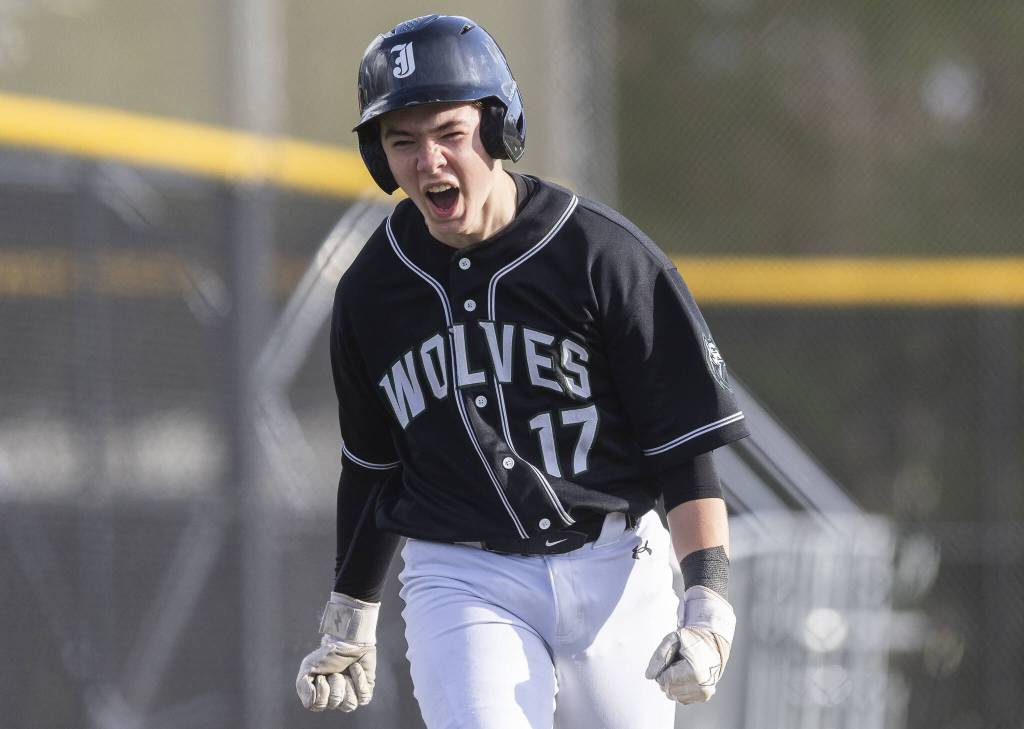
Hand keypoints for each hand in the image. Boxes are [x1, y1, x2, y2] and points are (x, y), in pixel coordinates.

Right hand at [295, 593, 379, 711]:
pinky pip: (364, 697)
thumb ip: (303, 687)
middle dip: (335, 682)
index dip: (320, 688)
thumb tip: (310, 704)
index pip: (317, 706)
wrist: (348, 639)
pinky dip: (359, 679)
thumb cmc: (327, 653)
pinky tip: (355, 668)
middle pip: (334, 703)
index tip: (321, 674)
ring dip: (346, 683)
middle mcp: (334, 700)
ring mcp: (350, 696)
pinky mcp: (365, 691)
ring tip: (345, 671)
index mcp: (319, 697)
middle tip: (335, 671)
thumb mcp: (308, 666)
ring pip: (349, 704)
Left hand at [645, 586, 734, 703]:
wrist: (713, 642)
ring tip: (683, 668)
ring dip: (673, 682)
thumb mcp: (673, 639)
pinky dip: (680, 687)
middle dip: (667, 676)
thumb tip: (649, 676)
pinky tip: (687, 675)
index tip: (673, 658)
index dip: (663, 669)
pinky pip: (682, 697)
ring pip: (674, 695)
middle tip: (677, 662)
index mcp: (695, 672)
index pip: (665, 680)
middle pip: (669, 689)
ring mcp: (704, 693)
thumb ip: (658, 657)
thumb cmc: (693, 638)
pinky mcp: (704, 696)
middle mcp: (702, 686)